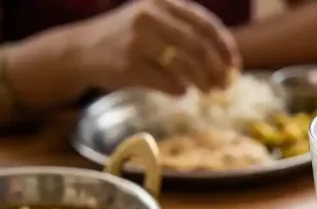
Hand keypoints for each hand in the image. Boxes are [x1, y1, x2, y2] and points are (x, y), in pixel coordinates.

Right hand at [72, 0, 240, 94]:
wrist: (80, 50)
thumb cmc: (127, 37)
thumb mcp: (153, 17)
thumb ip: (185, 28)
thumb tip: (226, 59)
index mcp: (161, 2)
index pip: (206, 24)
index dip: (225, 47)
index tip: (235, 65)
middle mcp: (150, 17)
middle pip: (199, 48)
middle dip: (218, 70)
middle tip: (225, 85)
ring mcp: (138, 41)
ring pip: (187, 67)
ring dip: (203, 83)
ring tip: (208, 91)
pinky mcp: (129, 66)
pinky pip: (169, 84)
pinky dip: (181, 90)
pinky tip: (181, 91)